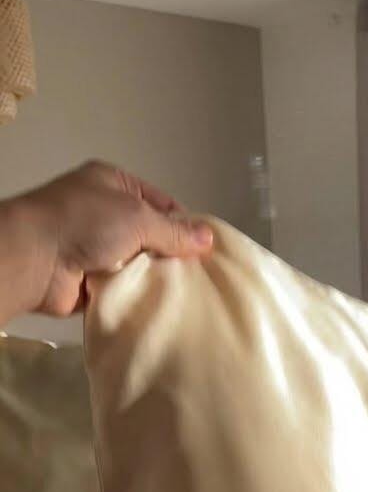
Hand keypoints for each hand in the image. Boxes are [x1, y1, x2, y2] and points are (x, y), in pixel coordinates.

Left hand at [0, 161, 212, 322]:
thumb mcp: (137, 217)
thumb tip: (208, 238)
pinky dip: (138, 296)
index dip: (184, 224)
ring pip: (140, 265)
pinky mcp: (92, 280)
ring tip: (186, 294)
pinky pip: (124, 289)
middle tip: (200, 276)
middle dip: (172, 255)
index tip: (206, 249)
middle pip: (152, 236)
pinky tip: (160, 307)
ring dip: (155, 279)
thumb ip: (173, 231)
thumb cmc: (84, 222)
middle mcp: (106, 214)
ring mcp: (97, 249)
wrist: (36, 259)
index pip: (161, 203)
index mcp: (114, 185)